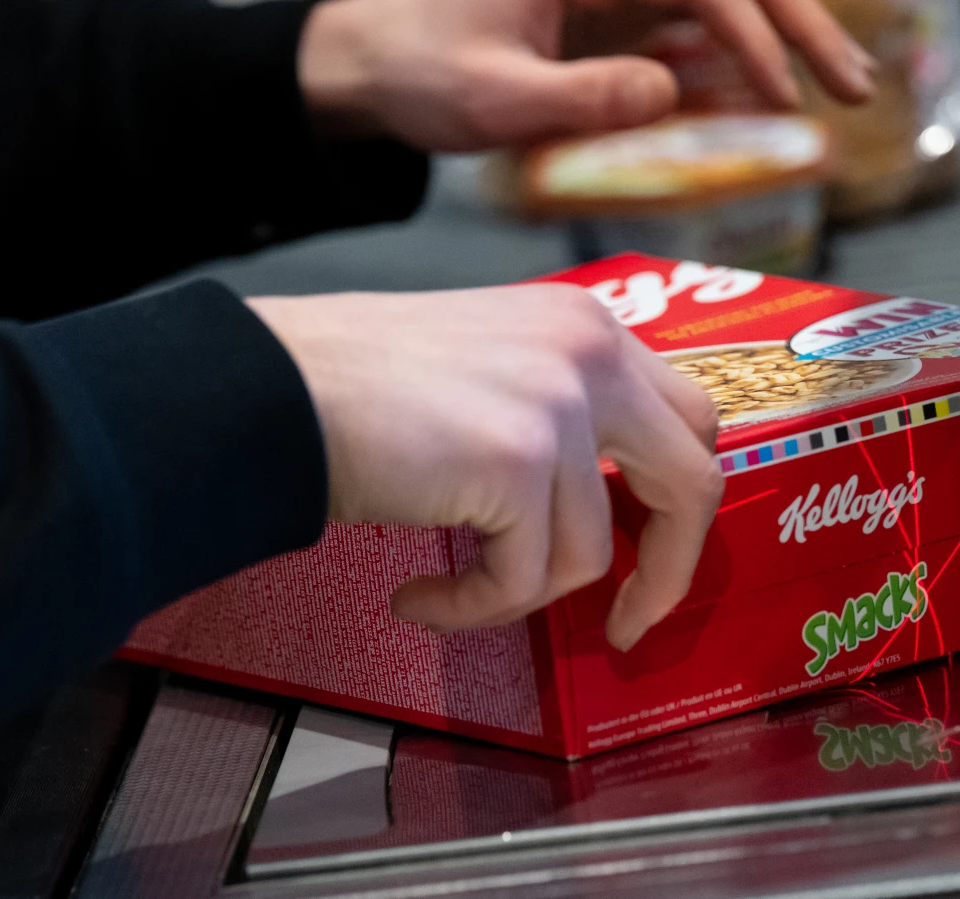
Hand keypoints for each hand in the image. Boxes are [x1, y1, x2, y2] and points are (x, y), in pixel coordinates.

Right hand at [246, 285, 723, 649]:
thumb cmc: (354, 389)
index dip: (679, 503)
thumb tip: (602, 507)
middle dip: (670, 567)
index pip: (689, 419)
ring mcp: (558, 403)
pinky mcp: (518, 460)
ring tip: (448, 590)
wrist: (267, 389)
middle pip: (692, 480)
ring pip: (591, 554)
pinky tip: (420, 595)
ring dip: (518, 595)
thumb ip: (560, 415)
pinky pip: (525, 582)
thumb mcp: (490, 372)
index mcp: (585, 327)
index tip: (651, 561)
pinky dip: (472, 608)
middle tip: (624, 623)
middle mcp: (588, 351)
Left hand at [297, 0, 876, 151]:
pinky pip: (694, 21)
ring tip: (839, 89)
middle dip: (800, 25)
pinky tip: (771, 93)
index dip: (753, 31)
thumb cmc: (413, 69)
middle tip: (855, 90)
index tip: (778, 95)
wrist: (365, 62)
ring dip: (785, 36)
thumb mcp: (487, 97)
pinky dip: (739, 54)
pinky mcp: (613, 8)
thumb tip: (668, 96)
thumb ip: (575, 98)